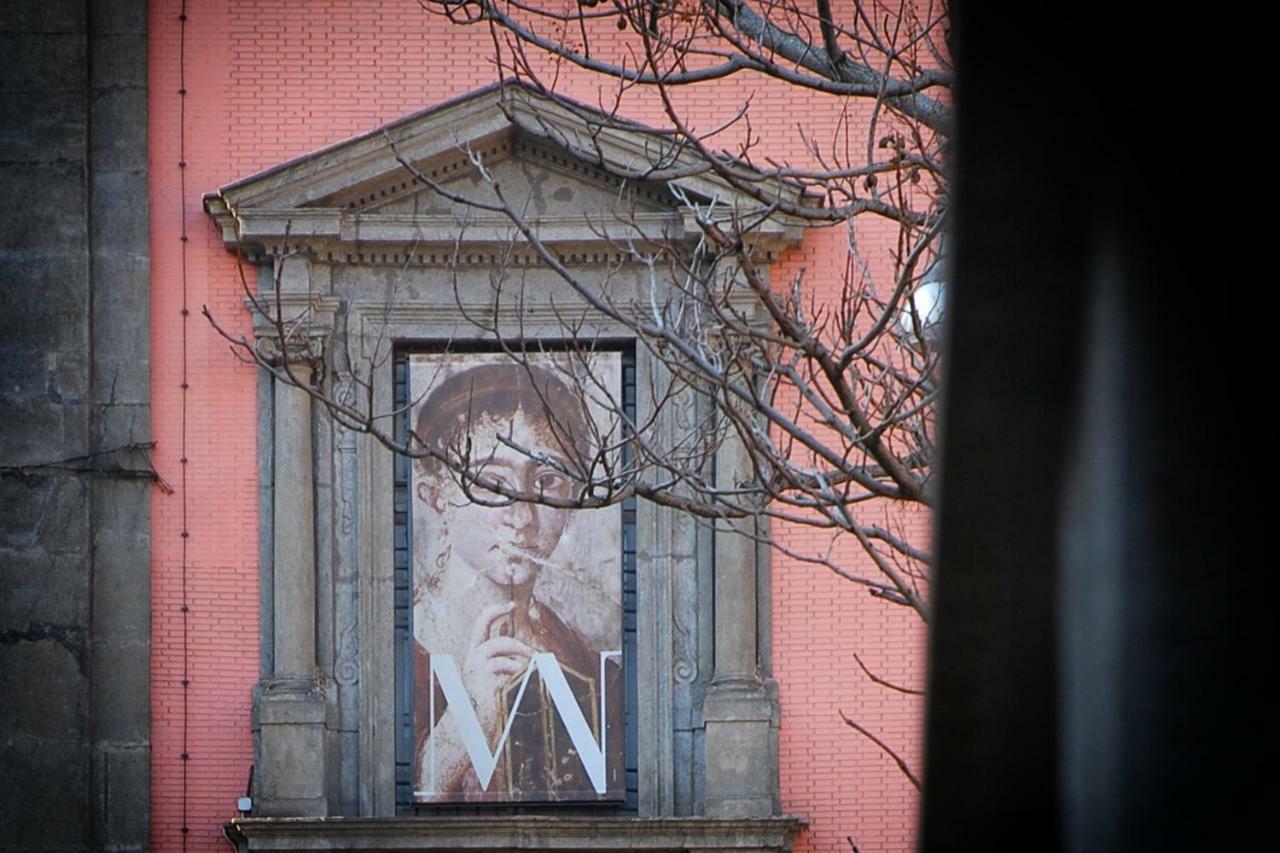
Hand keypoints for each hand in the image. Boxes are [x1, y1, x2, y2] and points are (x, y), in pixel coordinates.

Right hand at [461, 602, 535, 736]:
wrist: (469, 728)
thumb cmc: (486, 705)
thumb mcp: (495, 681)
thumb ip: (507, 666)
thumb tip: (533, 658)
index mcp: (475, 656)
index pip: (481, 624)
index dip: (494, 611)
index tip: (509, 604)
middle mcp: (472, 657)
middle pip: (486, 628)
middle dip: (506, 626)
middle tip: (525, 635)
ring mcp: (476, 665)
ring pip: (501, 644)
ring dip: (521, 649)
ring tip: (533, 661)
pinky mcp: (482, 675)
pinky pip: (505, 664)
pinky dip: (518, 669)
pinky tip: (524, 676)